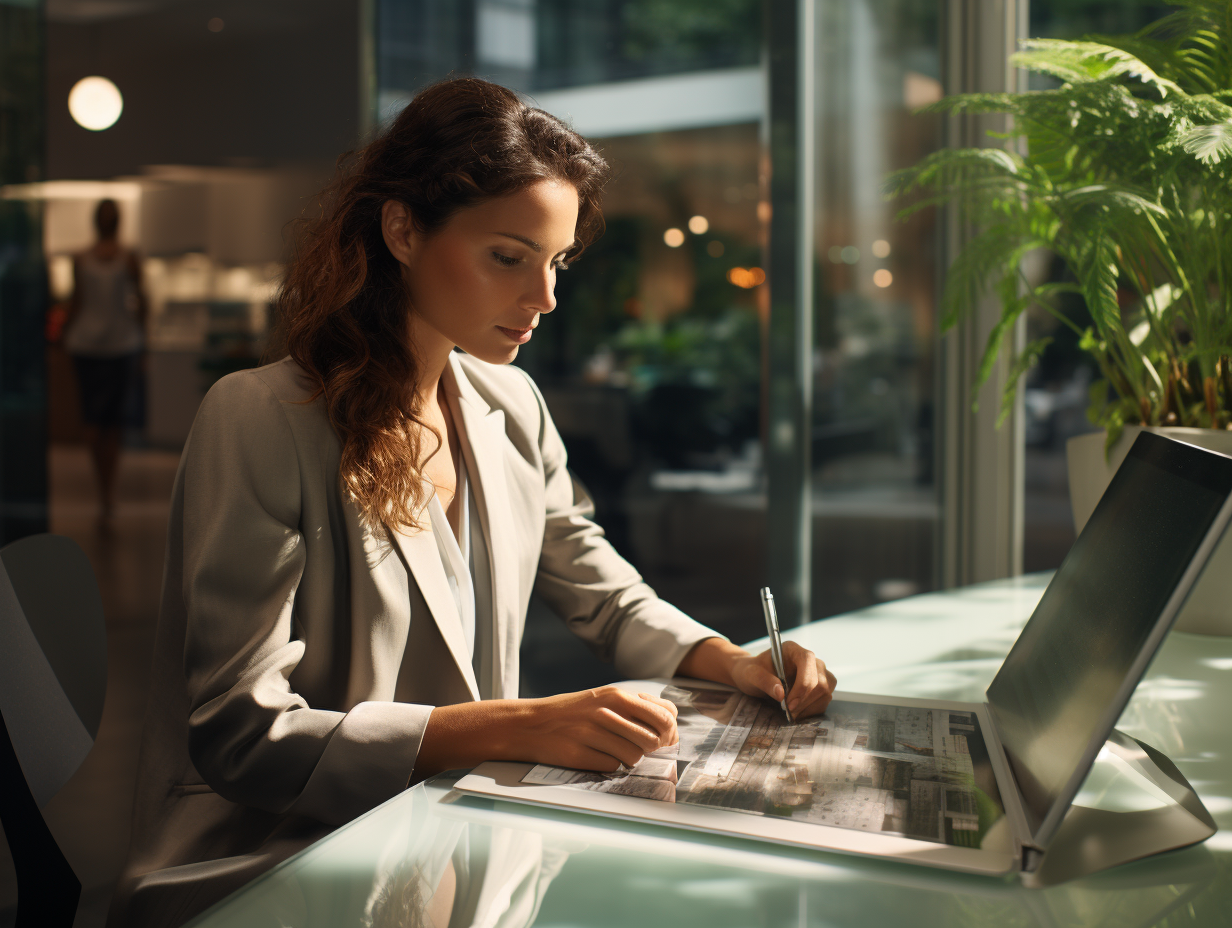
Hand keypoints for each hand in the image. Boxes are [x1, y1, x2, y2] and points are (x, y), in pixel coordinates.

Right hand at [515, 687, 678, 771]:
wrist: (531, 724)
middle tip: (639, 748)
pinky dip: (609, 766)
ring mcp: (592, 733)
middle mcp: (606, 711)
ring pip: (635, 757)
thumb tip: (670, 724)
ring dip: (629, 760)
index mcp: (617, 695)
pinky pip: (612, 768)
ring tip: (613, 751)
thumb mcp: (604, 698)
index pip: (665, 714)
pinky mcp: (579, 754)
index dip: (669, 730)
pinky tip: (596, 756)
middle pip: (654, 739)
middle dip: (651, 749)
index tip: (661, 737)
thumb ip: (635, 707)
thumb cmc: (574, 712)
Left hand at [729, 641, 835, 718]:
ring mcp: (817, 672)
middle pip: (820, 680)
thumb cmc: (753, 672)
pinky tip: (798, 712)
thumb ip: (764, 681)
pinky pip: (824, 700)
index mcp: (793, 649)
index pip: (808, 661)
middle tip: (789, 711)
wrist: (755, 677)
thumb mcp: (752, 675)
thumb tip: (781, 694)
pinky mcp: (820, 685)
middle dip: (805, 700)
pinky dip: (812, 710)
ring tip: (792, 712)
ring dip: (810, 707)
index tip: (789, 703)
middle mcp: (809, 659)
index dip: (803, 684)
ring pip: (825, 691)